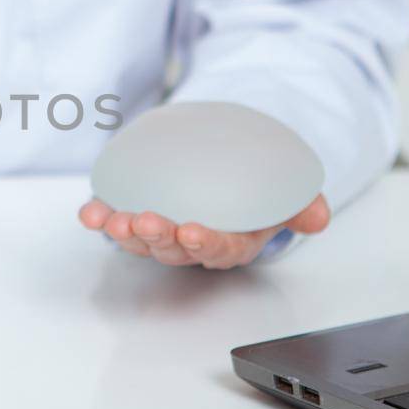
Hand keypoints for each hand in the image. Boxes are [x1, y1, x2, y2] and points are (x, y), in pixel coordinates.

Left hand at [78, 195, 330, 269]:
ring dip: (125, 234)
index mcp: (230, 242)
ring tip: (114, 221)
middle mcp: (191, 242)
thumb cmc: (256, 183)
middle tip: (148, 223)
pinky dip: (100, 218)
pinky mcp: (135, 213)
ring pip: (141, 241)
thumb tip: (318, 216)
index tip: (195, 233)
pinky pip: (115, 220)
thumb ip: (302, 202)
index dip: (206, 245)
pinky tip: (89, 212)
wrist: (229, 158)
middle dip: (158, 240)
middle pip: (173, 250)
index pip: (220, 250)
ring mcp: (160, 230)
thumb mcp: (286, 191)